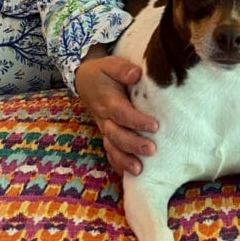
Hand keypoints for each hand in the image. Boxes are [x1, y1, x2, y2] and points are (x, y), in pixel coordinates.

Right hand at [75, 49, 157, 175]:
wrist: (84, 80)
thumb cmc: (103, 73)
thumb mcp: (109, 64)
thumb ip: (122, 69)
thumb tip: (136, 74)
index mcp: (107, 100)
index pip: (122, 113)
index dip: (136, 121)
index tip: (154, 126)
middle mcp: (105, 118)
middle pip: (117, 135)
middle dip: (133, 145)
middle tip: (152, 151)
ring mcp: (105, 128)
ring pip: (112, 147)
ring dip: (125, 160)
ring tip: (139, 170)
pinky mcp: (107, 135)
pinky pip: (110, 152)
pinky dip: (118, 165)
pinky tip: (130, 176)